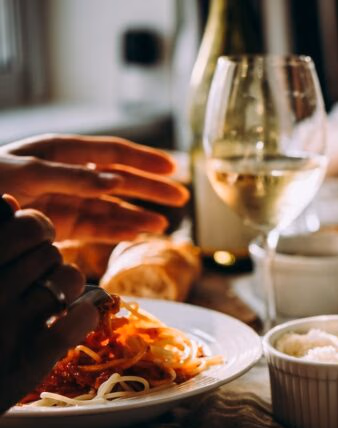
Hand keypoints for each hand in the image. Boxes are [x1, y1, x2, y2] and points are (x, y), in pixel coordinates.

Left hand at [0, 134, 188, 242]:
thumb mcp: (25, 173)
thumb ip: (71, 176)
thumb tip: (115, 181)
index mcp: (61, 152)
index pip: (112, 153)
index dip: (144, 160)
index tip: (172, 168)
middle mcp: (69, 175)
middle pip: (120, 180)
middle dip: (151, 189)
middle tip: (181, 198)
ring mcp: (66, 201)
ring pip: (113, 207)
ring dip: (138, 215)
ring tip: (163, 225)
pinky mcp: (61, 226)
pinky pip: (97, 229)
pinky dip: (118, 232)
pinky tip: (139, 234)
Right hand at [0, 195, 98, 412]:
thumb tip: (9, 202)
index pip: (27, 225)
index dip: (38, 227)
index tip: (34, 237)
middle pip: (52, 251)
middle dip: (48, 258)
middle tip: (36, 275)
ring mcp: (11, 324)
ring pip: (70, 278)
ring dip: (65, 286)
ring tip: (45, 300)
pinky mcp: (34, 356)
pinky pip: (83, 316)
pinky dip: (83, 315)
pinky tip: (67, 320)